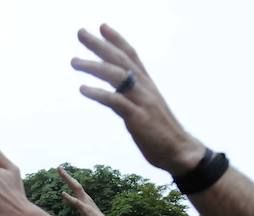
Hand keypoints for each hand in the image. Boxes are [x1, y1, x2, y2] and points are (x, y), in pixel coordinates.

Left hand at [57, 166, 118, 215]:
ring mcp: (86, 203)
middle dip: (66, 176)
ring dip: (68, 180)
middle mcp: (85, 198)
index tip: (61, 171)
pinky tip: (63, 194)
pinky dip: (69, 198)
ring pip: (76, 189)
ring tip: (61, 172)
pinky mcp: (86, 210)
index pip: (75, 187)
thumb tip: (71, 202)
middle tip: (59, 167)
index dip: (68, 179)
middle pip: (75, 184)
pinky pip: (77, 203)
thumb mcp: (84, 214)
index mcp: (84, 199)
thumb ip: (78, 207)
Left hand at [72, 24, 204, 175]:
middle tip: (80, 32)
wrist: (179, 152)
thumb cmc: (161, 132)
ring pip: (116, 76)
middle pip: (120, 60)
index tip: (102, 27)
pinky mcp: (138, 118)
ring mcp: (142, 102)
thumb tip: (122, 90)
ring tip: (74, 61)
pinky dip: (99, 93)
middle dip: (100, 45)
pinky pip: (115, 101)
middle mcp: (145, 88)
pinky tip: (82, 88)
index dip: (117, 40)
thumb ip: (135, 95)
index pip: (131, 55)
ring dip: (93, 66)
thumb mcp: (148, 108)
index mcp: (147, 84)